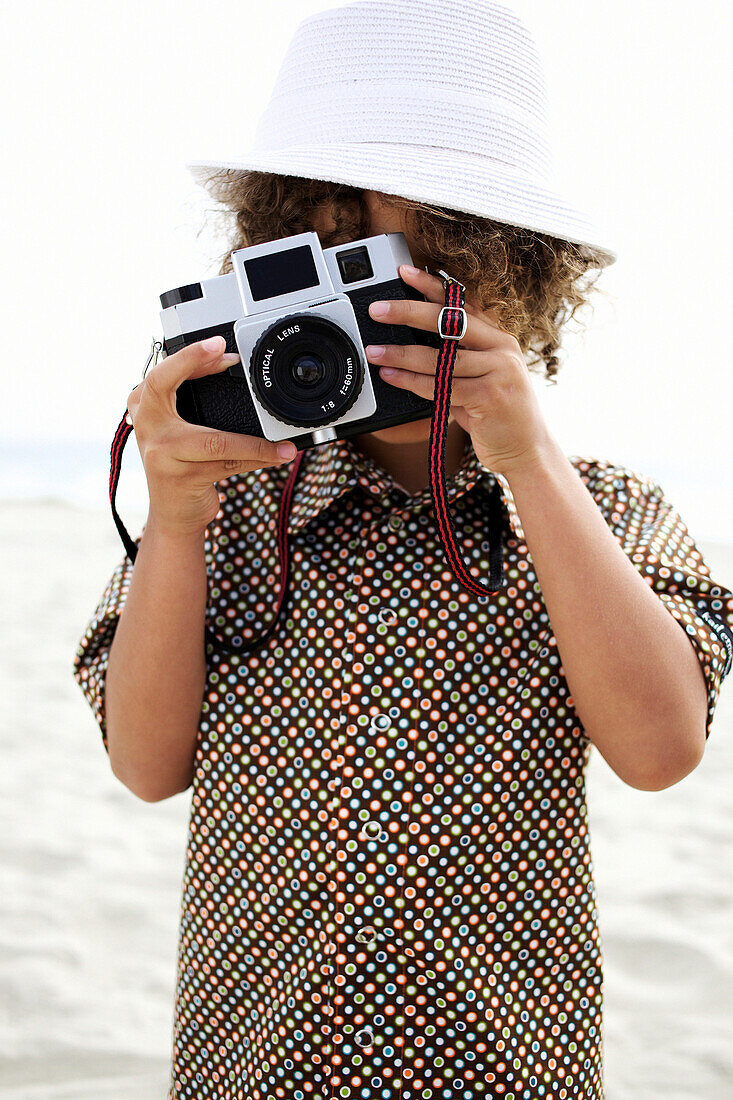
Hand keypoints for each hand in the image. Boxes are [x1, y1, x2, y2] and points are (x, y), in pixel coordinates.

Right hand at [126, 336, 297, 536]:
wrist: (173, 515)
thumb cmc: (180, 467)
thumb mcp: (177, 430)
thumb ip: (189, 400)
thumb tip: (230, 365)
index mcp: (143, 409)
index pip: (160, 373)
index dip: (189, 356)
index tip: (219, 343)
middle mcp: (146, 428)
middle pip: (163, 385)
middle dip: (194, 362)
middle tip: (228, 354)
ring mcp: (161, 454)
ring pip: (215, 439)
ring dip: (255, 441)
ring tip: (281, 441)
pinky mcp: (182, 478)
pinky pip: (227, 464)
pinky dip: (256, 458)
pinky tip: (276, 455)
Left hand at [364, 265, 554, 477]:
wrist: (525, 450)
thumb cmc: (496, 415)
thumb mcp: (480, 379)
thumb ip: (456, 359)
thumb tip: (413, 342)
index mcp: (498, 339)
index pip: (462, 304)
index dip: (433, 286)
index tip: (405, 272)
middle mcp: (502, 349)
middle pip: (449, 322)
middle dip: (409, 312)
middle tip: (378, 310)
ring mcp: (499, 372)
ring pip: (441, 357)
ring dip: (402, 353)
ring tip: (375, 351)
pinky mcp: (490, 397)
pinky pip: (442, 386)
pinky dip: (412, 382)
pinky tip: (392, 376)